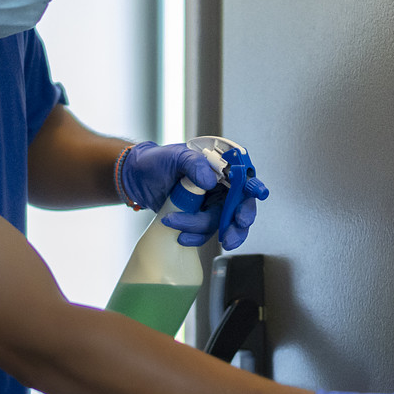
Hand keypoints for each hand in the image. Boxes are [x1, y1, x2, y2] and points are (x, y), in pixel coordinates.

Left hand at [121, 142, 267, 248]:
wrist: (137, 179)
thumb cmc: (158, 161)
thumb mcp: (176, 156)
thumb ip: (195, 164)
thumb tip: (210, 180)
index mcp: (221, 168)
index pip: (244, 177)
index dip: (254, 187)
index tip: (257, 195)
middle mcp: (221, 187)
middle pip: (240, 207)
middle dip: (237, 224)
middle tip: (229, 236)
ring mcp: (211, 204)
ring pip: (222, 224)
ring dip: (202, 230)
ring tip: (180, 229)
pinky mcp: (199, 219)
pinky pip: (204, 233)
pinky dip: (194, 237)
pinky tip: (181, 236)